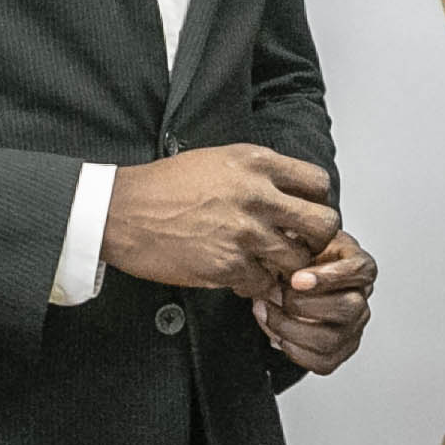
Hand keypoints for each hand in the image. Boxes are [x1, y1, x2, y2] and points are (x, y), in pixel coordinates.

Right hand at [103, 146, 335, 295]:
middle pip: (323, 224)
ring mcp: (244, 232)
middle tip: (298, 246)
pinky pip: (263, 283)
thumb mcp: (219, 159)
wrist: (121, 211)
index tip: (303, 215)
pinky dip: (254, 285)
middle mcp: (256, 195)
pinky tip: (239, 276)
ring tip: (266, 265)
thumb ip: (258, 173)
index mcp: (256, 163)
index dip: (316, 204)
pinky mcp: (227, 265)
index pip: (318, 184)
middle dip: (315, 240)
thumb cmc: (164, 186)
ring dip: (285, 268)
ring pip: (297, 260)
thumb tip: (289, 194)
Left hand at [254, 232, 373, 373]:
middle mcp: (361, 299)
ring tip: (265, 311)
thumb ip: (297, 236)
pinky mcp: (339, 351)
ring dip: (290, 328)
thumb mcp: (301, 235)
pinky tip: (277, 333)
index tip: (297, 278)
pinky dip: (294, 351)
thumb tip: (283, 236)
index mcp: (359, 267)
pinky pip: (323, 362)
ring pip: (331, 339)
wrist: (291, 277)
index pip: (360, 271)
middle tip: (275, 293)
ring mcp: (352, 328)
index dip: (329, 277)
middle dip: (304, 304)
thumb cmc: (300, 256)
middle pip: (349, 308)